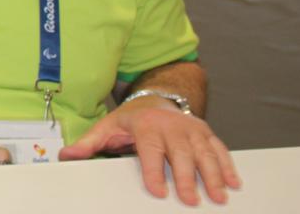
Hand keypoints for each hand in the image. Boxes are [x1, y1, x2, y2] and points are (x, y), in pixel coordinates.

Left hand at [60, 100, 240, 204]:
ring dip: (213, 175)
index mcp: (145, 126)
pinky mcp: (206, 132)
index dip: (153, 171)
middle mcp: (171, 126)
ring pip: (204, 152)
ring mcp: (191, 128)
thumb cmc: (130, 120)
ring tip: (218, 196)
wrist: (155, 99)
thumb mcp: (106, 127)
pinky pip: (220, 149)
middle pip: (180, 153)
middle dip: (186, 178)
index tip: (157, 192)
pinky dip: (227, 165)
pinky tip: (234, 183)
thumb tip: (66, 156)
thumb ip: (89, 144)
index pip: (150, 150)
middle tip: (190, 201)